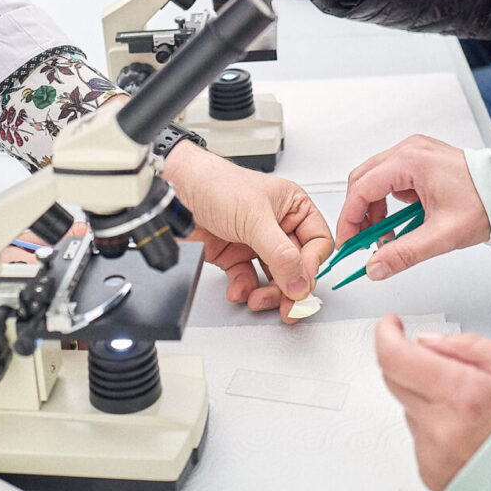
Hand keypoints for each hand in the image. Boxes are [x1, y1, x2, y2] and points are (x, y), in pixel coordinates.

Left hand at [163, 144, 333, 321]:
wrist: (174, 191)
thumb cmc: (215, 184)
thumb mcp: (255, 218)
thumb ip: (281, 254)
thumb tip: (300, 282)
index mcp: (292, 206)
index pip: (316, 242)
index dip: (311, 265)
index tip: (301, 283)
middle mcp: (276, 224)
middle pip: (296, 265)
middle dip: (290, 287)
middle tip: (286, 306)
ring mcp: (254, 241)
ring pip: (273, 277)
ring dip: (267, 292)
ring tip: (258, 299)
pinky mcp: (232, 254)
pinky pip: (247, 279)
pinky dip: (244, 289)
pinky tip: (238, 291)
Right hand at [336, 135, 490, 280]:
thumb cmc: (487, 204)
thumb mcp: (442, 235)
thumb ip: (404, 253)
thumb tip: (375, 267)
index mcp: (410, 160)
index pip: (361, 189)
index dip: (349, 219)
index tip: (348, 242)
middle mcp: (409, 150)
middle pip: (363, 180)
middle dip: (358, 214)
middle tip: (361, 242)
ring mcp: (416, 153)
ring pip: (376, 179)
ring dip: (374, 209)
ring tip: (386, 238)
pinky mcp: (422, 161)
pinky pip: (392, 179)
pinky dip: (388, 202)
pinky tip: (400, 223)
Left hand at [376, 314, 490, 490]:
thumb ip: (469, 347)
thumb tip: (428, 342)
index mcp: (463, 394)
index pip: (396, 357)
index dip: (387, 334)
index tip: (391, 325)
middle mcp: (440, 427)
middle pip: (394, 379)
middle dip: (409, 362)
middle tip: (443, 366)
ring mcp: (431, 454)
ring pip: (409, 408)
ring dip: (429, 399)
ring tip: (471, 411)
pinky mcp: (429, 473)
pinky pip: (419, 437)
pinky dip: (436, 427)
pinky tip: (468, 434)